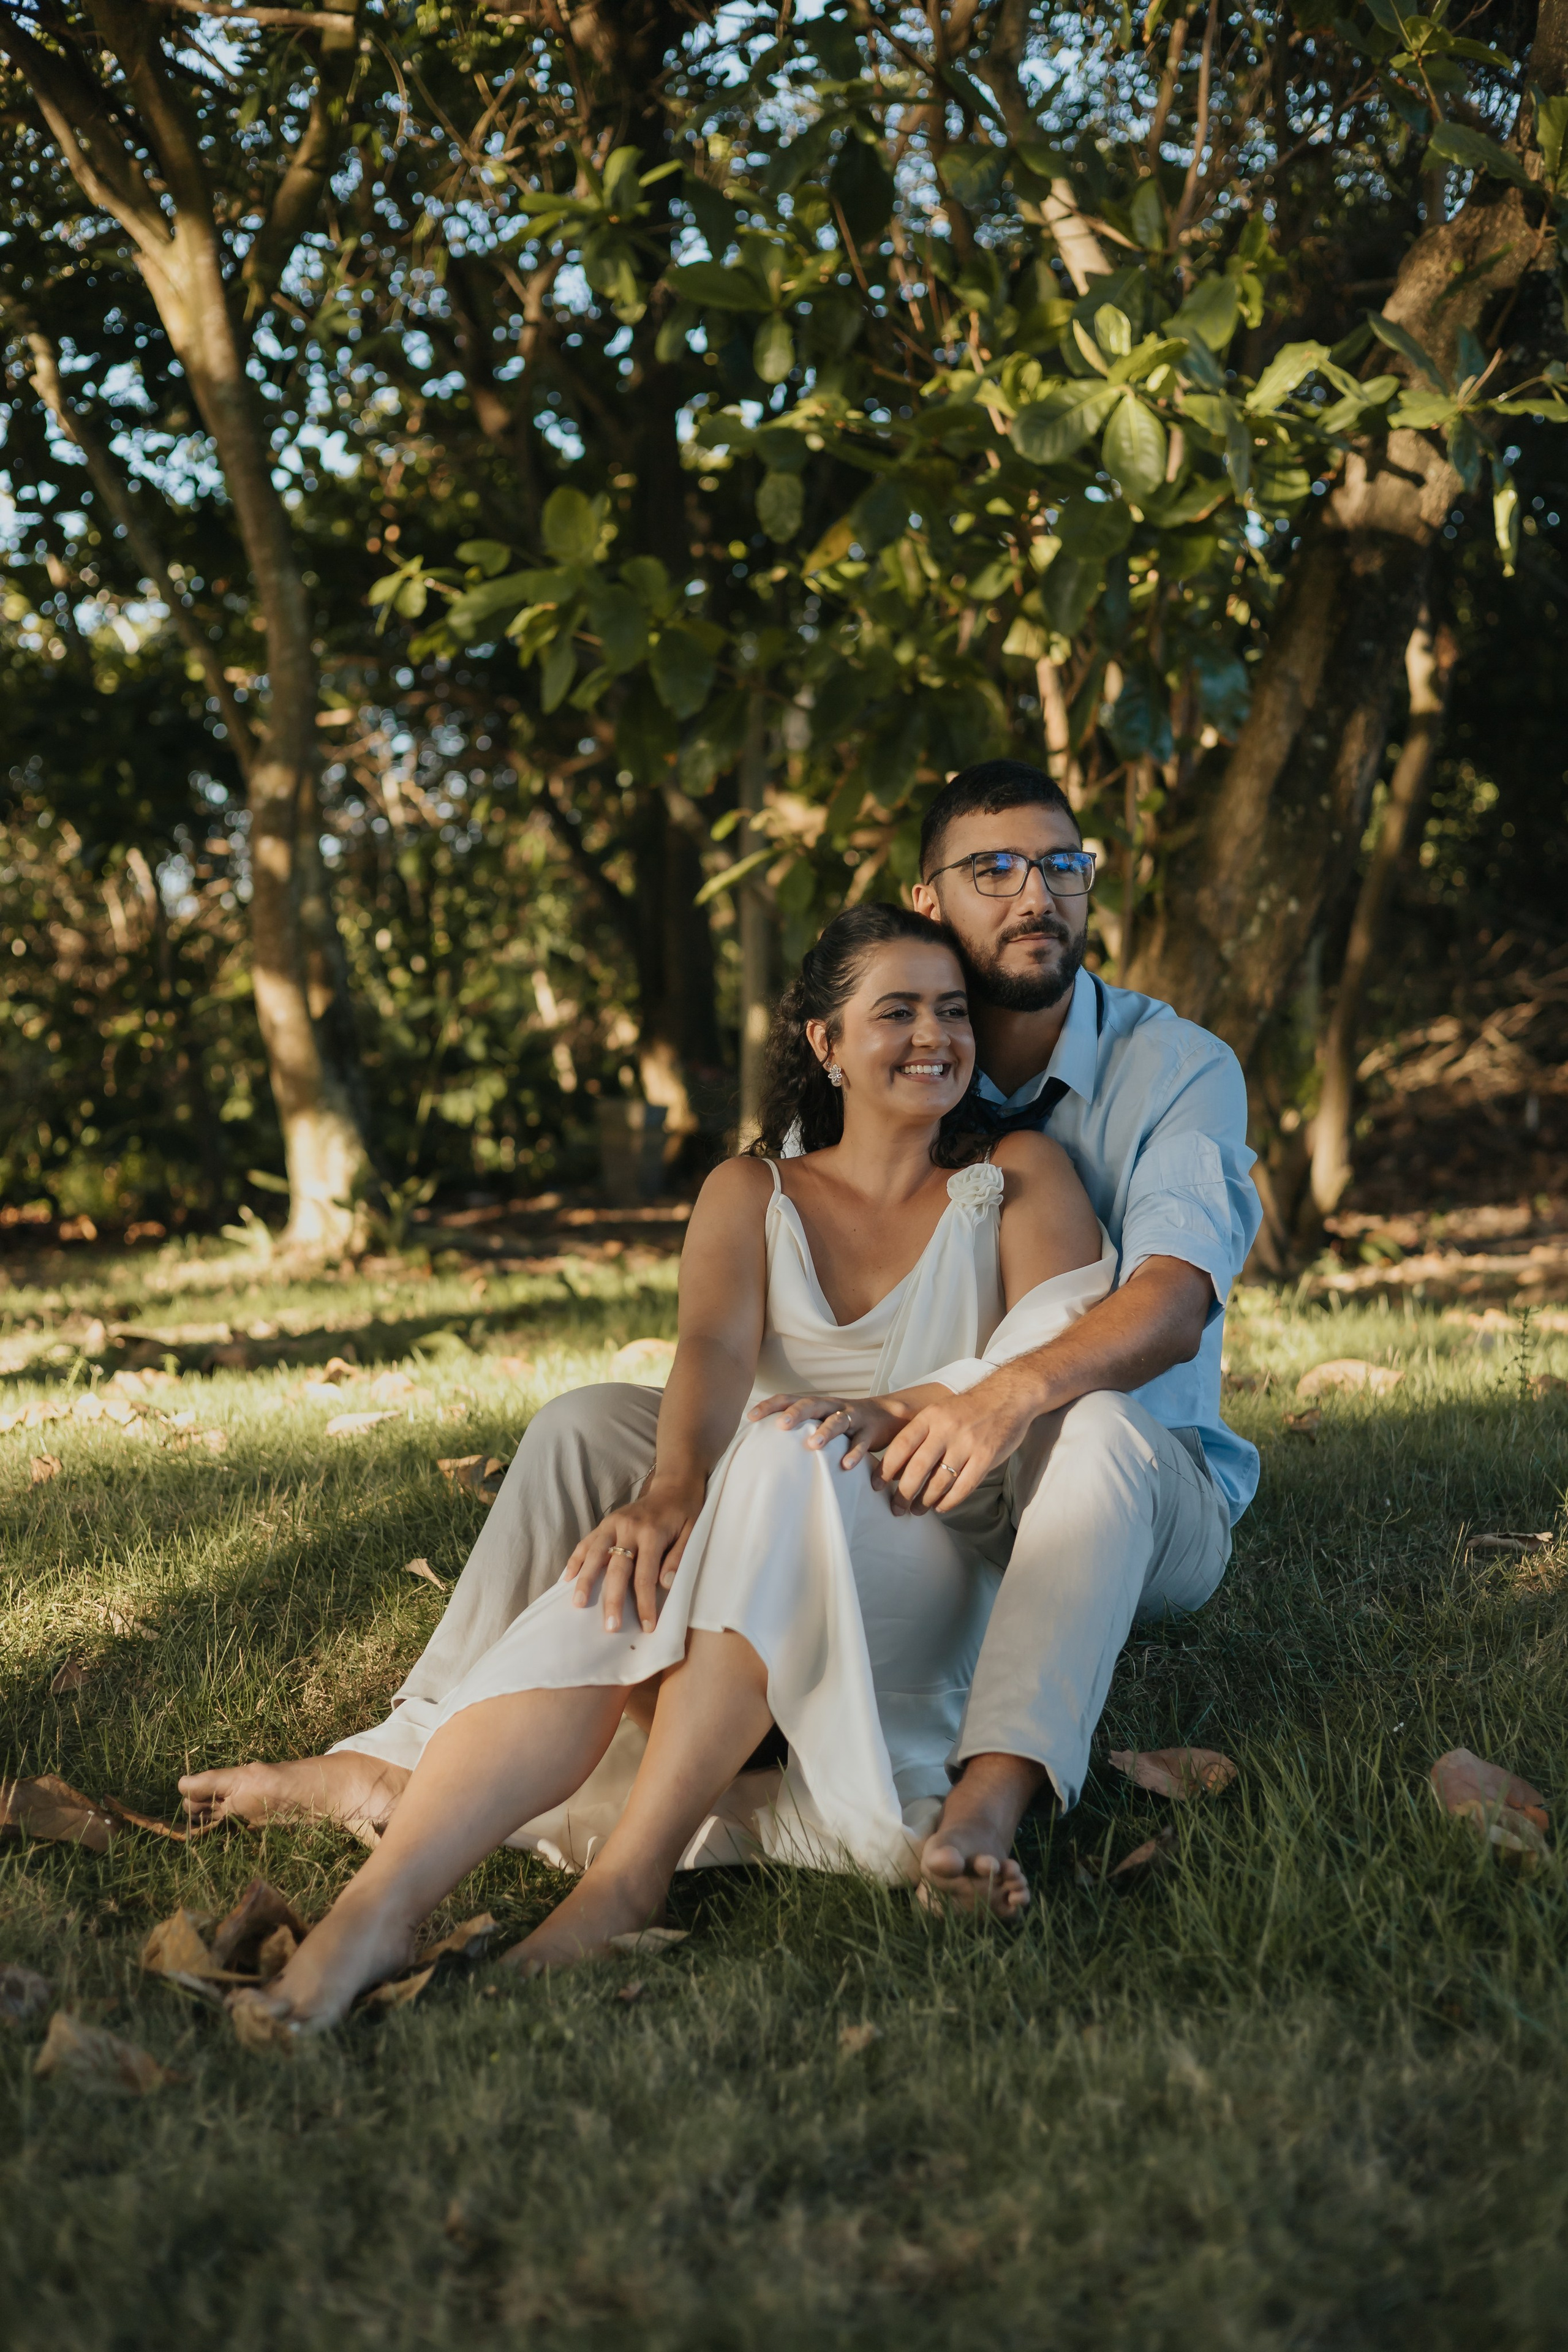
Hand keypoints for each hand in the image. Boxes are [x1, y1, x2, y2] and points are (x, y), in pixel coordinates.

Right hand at [562, 1473, 704, 1632]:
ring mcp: (613, 1524)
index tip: (647, 1626)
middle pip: (617, 1568)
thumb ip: (678, 1558)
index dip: (646, 1603)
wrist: (674, 1486)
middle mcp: (628, 1528)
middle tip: (610, 1626)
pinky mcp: (604, 1523)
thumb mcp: (692, 1533)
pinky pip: (586, 1543)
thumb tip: (665, 1585)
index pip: (646, 1575)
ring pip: (595, 1554)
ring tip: (577, 1604)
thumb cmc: (685, 1514)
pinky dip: (575, 1560)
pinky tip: (566, 1579)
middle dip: (613, 1599)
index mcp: (652, 1533)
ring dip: (585, 1580)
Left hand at [748, 1391, 911, 1470]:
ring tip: (813, 1445)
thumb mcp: (822, 1418)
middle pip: (812, 1404)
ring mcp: (853, 1418)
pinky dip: (854, 1453)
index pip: (789, 1398)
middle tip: (781, 1425)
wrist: (889, 1415)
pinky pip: (862, 1443)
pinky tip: (846, 1465)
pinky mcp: (870, 1432)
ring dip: (825, 1432)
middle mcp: (833, 1406)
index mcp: (818, 1404)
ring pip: (838, 1421)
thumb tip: (765, 1442)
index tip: (750, 1417)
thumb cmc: (846, 1421)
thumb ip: (801, 1426)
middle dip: (796, 1413)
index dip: (769, 1406)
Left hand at [873, 1373, 1036, 1514]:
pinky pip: (963, 1486)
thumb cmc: (969, 1408)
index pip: (901, 1445)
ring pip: (940, 1481)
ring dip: (926, 1500)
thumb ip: (921, 1434)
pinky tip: (941, 1507)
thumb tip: (897, 1467)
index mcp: (931, 1416)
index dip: (886, 1468)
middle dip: (904, 1493)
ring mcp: (967, 1443)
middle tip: (897, 1507)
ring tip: (918, 1510)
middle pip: (918, 1467)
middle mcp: (946, 1429)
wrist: (1008, 1396)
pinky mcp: (986, 1456)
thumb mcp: (940, 1411)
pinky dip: (949, 1501)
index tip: (877, 1485)